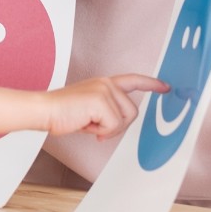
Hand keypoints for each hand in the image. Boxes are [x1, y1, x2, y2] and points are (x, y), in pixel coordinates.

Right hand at [45, 74, 167, 139]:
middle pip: (132, 111)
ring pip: (124, 120)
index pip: (132, 80)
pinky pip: (113, 126)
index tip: (165, 87)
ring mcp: (104, 90)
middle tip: (97, 128)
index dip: (151, 84)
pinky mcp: (101, 100)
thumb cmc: (62, 112)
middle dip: (118, 126)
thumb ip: (106, 110)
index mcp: (103, 83)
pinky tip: (86, 125)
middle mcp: (106, 83)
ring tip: (88, 124)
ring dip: (107, 129)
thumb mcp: (90, 109)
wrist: (45, 110)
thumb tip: (117, 124)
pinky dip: (100, 132)